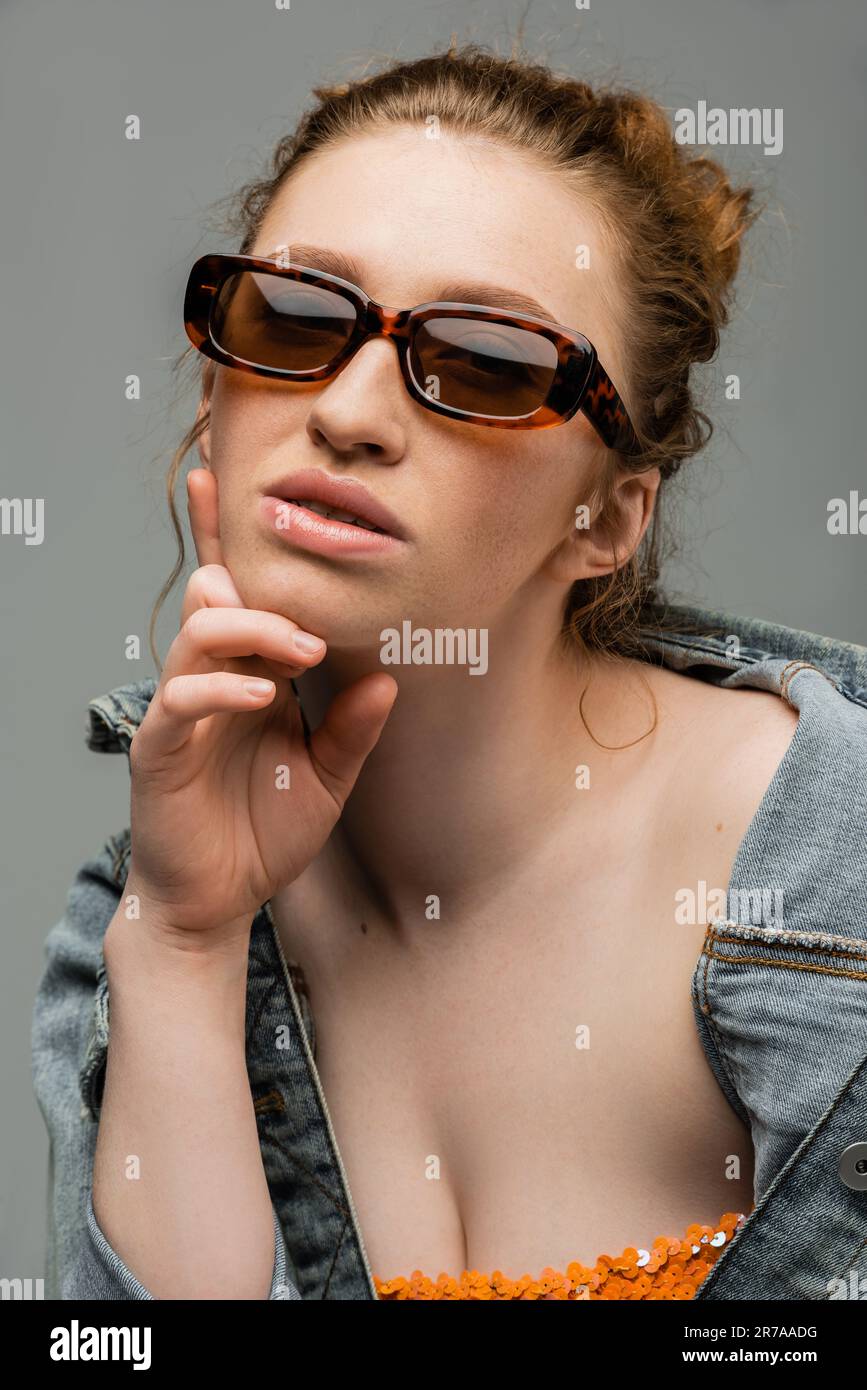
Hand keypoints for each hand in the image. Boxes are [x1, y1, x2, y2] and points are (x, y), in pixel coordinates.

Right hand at [122, 467, 396, 936]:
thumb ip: (353, 730)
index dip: (225, 533)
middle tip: (317, 616)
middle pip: (215, 593)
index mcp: (250, 673)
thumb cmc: (263, 832)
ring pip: (200, 632)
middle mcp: (212, 679)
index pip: (237, 592)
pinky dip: (222, 687)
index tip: (220, 470)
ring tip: (302, 653)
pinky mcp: (159, 748)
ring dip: (254, 629)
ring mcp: (182, 710)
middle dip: (260, 579)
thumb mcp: (328, 779)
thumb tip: (389, 680)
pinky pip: (183, 698)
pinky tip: (261, 696)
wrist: (216, 900)